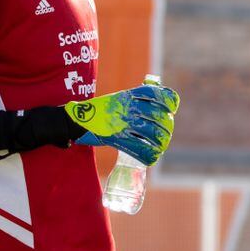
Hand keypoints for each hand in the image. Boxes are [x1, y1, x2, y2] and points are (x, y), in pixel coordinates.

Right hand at [64, 83, 180, 166]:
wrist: (78, 120)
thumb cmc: (101, 111)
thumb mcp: (120, 99)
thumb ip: (138, 100)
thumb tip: (161, 105)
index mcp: (130, 95)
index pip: (158, 95)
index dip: (170, 102)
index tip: (171, 110)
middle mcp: (129, 107)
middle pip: (160, 116)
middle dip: (166, 126)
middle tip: (165, 133)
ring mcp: (124, 123)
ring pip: (154, 133)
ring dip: (162, 141)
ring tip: (161, 145)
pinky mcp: (118, 138)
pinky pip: (141, 148)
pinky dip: (151, 154)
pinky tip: (153, 155)